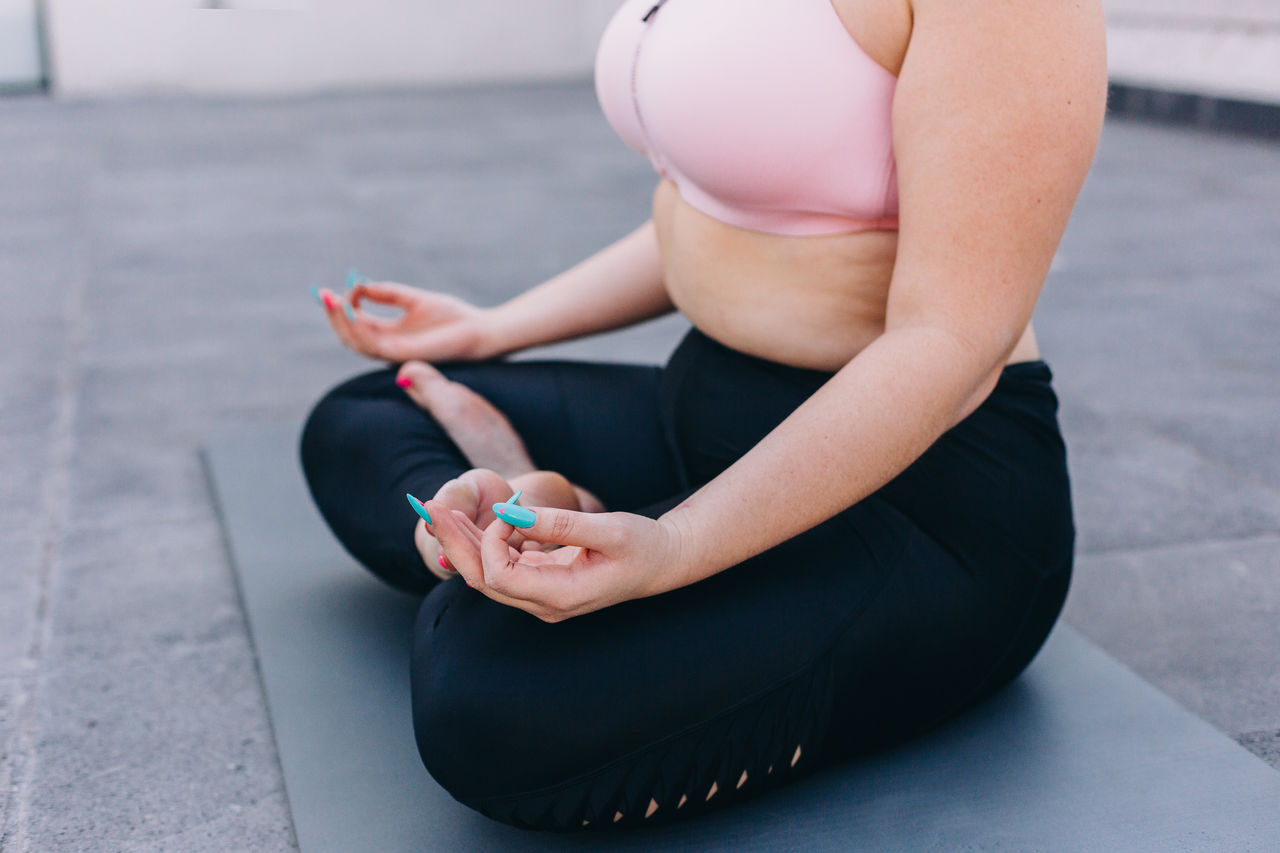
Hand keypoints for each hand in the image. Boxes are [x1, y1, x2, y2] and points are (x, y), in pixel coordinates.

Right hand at [318, 280, 497, 362]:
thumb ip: (387, 293)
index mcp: (389, 332)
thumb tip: (359, 285)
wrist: (477, 331)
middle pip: (350, 335)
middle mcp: (388, 345)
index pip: (355, 323)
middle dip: (334, 317)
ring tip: (333, 301)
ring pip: (357, 343)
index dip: (339, 309)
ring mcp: (394, 353)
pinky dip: (361, 330)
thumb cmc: (451, 316)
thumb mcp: (412, 298)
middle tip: (324, 296)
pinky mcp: (404, 355)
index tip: (328, 290)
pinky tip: (354, 312)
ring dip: (342, 323)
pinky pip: (375, 345)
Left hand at [423, 500, 684, 621]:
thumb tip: (514, 516)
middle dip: (454, 543)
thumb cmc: (642, 546)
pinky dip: (484, 545)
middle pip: (482, 581)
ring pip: (487, 576)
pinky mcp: (542, 584)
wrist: (663, 562)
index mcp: (560, 596)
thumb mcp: (609, 530)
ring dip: (463, 544)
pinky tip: (470, 521)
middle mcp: (545, 604)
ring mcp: (542, 598)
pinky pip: (502, 569)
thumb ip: (562, 525)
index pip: (500, 577)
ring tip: (439, 510)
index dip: (491, 541)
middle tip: (428, 507)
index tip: (510, 509)